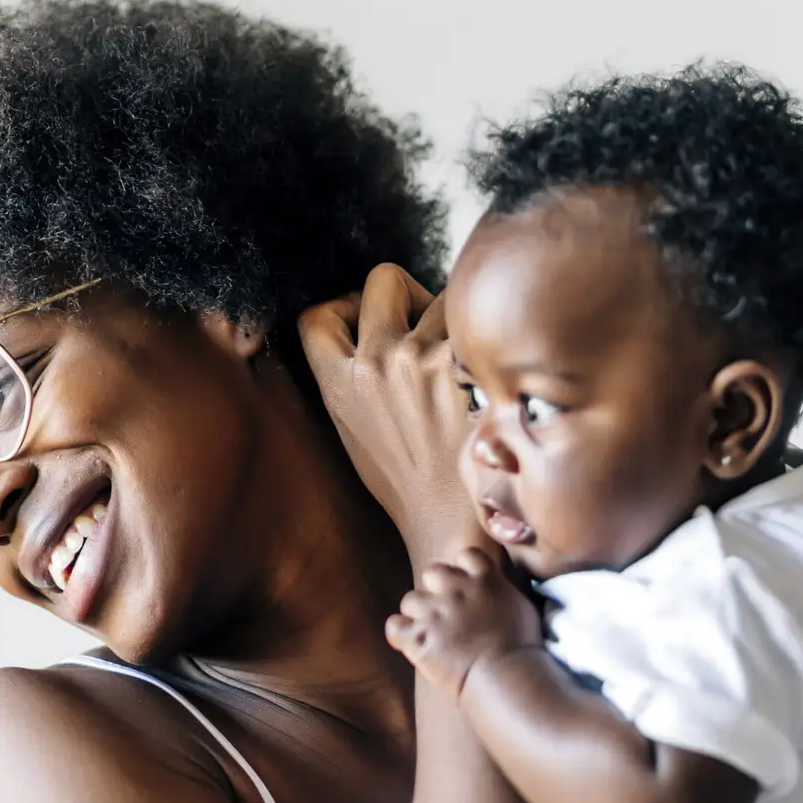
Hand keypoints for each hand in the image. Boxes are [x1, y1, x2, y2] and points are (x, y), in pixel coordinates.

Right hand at [298, 263, 480, 573]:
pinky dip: (484, 339)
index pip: (317, 314)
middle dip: (405, 294)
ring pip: (441, 294)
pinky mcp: (467, 365)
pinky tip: (486, 374)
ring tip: (460, 360)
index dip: (344, 306)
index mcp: (339, 385)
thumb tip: (367, 325)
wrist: (455, 521)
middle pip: (381, 280)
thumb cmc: (410, 481)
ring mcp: (421, 361)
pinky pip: (476, 322)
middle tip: (422, 327)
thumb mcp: (355, 432)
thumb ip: (352, 377)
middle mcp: (375, 366)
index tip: (365, 323)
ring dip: (452, 317)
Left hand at [385, 548, 539, 694]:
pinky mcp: (418, 637)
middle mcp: (455, 589)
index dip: (462, 570)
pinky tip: (410, 643)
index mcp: (485, 579)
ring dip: (418, 614)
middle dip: (435, 589)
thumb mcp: (521, 606)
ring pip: (410, 600)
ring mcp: (434, 612)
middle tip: (445, 611)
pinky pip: (394, 626)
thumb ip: (501, 589)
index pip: (466, 555)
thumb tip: (494, 586)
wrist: (506, 676)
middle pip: (432, 572)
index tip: (466, 586)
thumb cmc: (522, 648)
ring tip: (430, 633)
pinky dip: (399, 634)